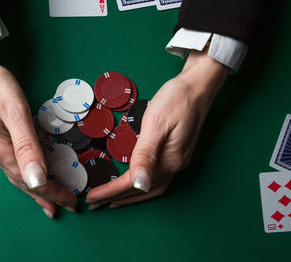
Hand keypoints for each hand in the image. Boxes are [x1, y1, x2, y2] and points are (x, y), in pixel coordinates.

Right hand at [0, 41, 76, 217]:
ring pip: (20, 177)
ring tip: (50, 203)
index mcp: (3, 152)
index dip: (54, 193)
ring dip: (37, 191)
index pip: (33, 182)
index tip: (72, 201)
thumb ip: (27, 146)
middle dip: (48, 197)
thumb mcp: (15, 113)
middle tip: (67, 207)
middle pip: (26, 184)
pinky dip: (28, 176)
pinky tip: (32, 176)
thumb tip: (37, 180)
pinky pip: (16, 165)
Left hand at [86, 48, 228, 208]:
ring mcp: (178, 161)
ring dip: (131, 197)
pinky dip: (143, 187)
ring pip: (152, 188)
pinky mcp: (177, 154)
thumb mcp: (157, 123)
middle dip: (117, 198)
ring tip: (112, 201)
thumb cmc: (176, 99)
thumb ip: (146, 154)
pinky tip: (135, 184)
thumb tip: (139, 183)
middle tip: (95, 203)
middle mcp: (175, 165)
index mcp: (168, 160)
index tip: (92, 197)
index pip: (134, 183)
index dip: (110, 191)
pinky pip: (157, 179)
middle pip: (142, 190)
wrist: (197, 87)